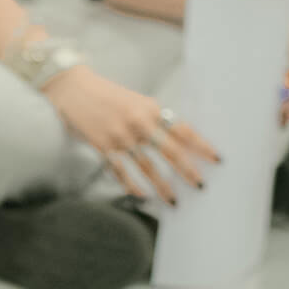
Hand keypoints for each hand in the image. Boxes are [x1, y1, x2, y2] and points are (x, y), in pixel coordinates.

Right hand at [43, 65, 217, 203]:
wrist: (71, 87)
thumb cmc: (106, 95)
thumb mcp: (136, 102)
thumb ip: (155, 119)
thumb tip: (177, 141)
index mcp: (151, 109)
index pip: (183, 130)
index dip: (201, 146)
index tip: (216, 159)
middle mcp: (139, 123)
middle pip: (170, 151)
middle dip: (188, 170)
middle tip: (201, 185)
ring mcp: (120, 136)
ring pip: (148, 167)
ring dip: (163, 186)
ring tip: (174, 201)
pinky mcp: (103, 147)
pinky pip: (122, 171)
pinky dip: (133, 185)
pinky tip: (143, 196)